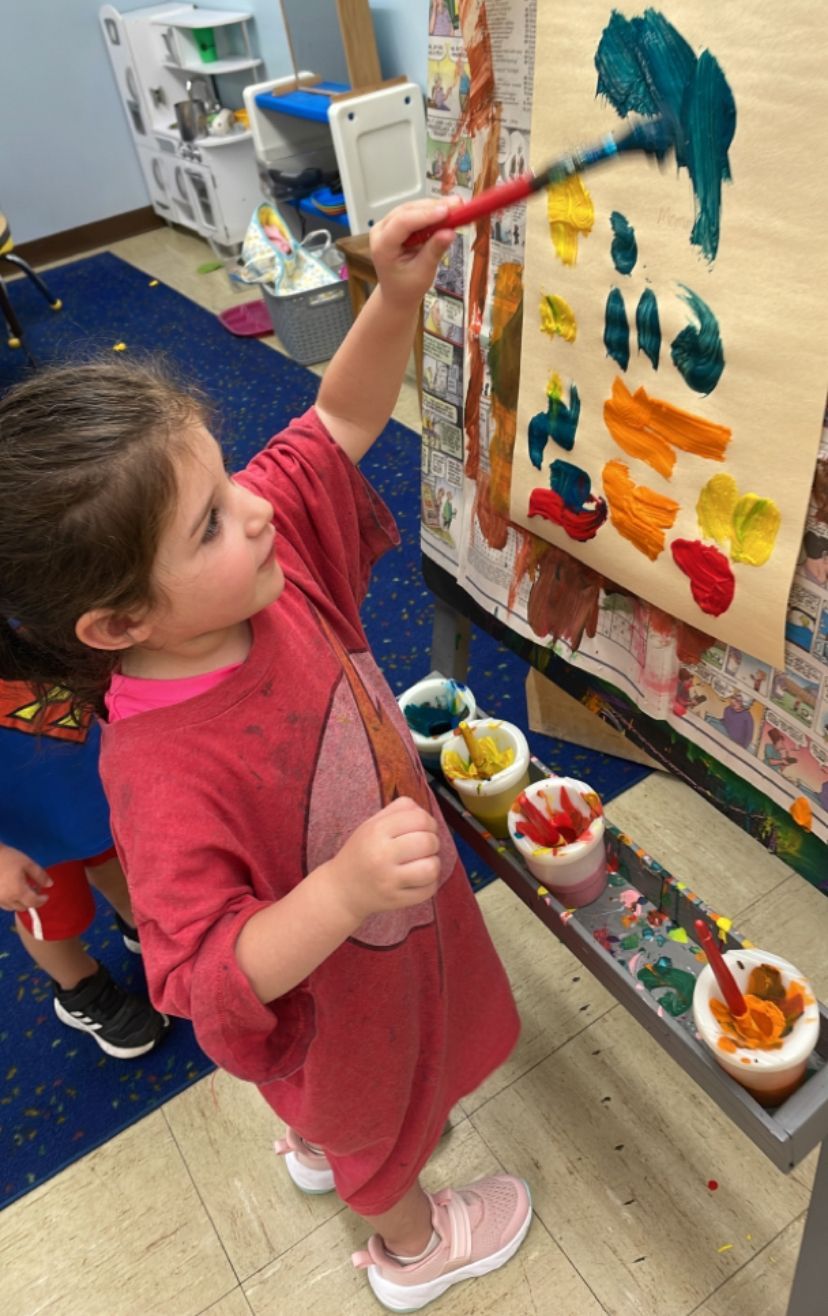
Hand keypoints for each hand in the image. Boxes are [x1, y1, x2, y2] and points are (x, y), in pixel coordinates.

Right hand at [0, 843, 51, 912]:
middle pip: (23, 907)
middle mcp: (7, 899)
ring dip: (20, 902)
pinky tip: (12, 890)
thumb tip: (50, 885)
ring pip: (12, 907)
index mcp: (18, 892)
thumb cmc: (8, 858)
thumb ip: (40, 875)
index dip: (42, 901)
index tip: (46, 896)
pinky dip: (11, 901)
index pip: (33, 903)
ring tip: (23, 890)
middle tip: (35, 890)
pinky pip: (3, 904)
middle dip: (31, 901)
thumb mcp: (28, 864)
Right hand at [325, 796, 440, 922]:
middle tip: (425, 846)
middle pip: (428, 842)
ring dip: (433, 863)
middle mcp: (382, 855)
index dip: (429, 822)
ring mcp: (389, 880)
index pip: (419, 818)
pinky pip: (429, 890)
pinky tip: (419, 879)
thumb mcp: (370, 824)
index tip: (425, 828)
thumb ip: (398, 810)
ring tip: (424, 862)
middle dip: (433, 842)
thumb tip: (424, 811)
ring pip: (431, 868)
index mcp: (376, 831)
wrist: (341, 890)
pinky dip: (430, 883)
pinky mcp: (396, 900)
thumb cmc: (361, 852)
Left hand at [369, 197, 459, 312]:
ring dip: (434, 207)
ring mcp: (387, 225)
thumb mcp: (423, 273)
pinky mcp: (396, 223)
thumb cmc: (407, 287)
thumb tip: (449, 233)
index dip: (425, 215)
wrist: (397, 293)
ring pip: (412, 208)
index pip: (402, 223)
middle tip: (458, 205)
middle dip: (433, 207)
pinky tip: (447, 212)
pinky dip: (431, 212)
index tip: (447, 211)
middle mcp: (381, 231)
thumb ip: (434, 251)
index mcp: (382, 247)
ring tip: (457, 207)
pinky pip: (414, 212)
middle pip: (407, 211)